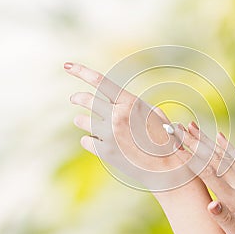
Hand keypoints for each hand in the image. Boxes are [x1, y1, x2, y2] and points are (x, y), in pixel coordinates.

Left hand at [64, 62, 191, 190]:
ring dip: (80, 120)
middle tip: (73, 98)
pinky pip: (85, 141)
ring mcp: (109, 135)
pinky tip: (96, 141)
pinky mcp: (104, 152)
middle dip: (77, 97)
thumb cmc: (164, 139)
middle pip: (86, 100)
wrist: (167, 168)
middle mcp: (117, 116)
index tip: (66, 65)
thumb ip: (131, 105)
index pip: (100, 81)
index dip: (81, 71)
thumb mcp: (153, 115)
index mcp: (130, 103)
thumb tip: (112, 102)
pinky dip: (88, 140)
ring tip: (80, 120)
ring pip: (81, 121)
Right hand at [172, 121, 234, 233]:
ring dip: (206, 140)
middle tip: (178, 128)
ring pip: (224, 155)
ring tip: (192, 126)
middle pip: (213, 159)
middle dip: (194, 142)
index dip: (190, 158)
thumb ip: (225, 221)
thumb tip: (210, 205)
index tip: (177, 144)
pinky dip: (227, 147)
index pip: (208, 174)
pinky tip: (219, 136)